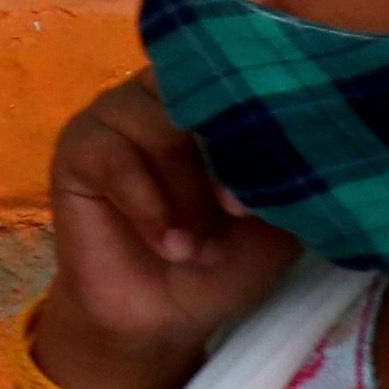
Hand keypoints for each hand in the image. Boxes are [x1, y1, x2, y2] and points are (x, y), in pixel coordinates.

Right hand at [34, 71, 297, 388]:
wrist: (162, 318)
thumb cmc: (224, 259)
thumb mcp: (276, 222)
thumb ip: (289, 175)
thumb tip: (309, 140)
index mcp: (217, 94)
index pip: (241, 71)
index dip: (261, 119)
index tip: (271, 182)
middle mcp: (165, 88)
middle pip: (200, 91)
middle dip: (223, 158)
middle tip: (238, 216)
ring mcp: (118, 110)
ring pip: (159, 123)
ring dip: (187, 192)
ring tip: (199, 247)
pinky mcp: (79, 145)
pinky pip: (114, 157)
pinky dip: (149, 205)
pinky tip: (170, 245)